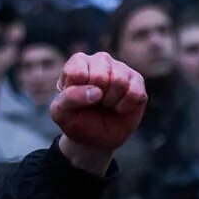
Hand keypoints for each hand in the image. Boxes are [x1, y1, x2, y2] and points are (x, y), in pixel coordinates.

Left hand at [51, 52, 145, 170]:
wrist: (97, 138)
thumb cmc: (77, 120)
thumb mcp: (62, 113)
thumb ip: (69, 98)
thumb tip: (96, 92)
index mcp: (78, 63)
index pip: (77, 74)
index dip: (78, 94)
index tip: (77, 101)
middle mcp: (100, 60)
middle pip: (100, 76)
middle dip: (97, 98)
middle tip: (95, 103)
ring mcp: (120, 68)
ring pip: (119, 81)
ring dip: (111, 102)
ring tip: (107, 104)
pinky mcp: (137, 80)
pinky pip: (135, 92)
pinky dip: (125, 106)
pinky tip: (120, 107)